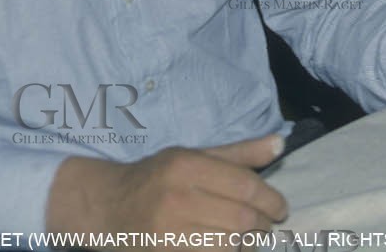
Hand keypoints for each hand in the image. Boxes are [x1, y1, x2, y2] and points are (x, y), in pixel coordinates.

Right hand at [45, 134, 287, 235]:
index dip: (272, 201)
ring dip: (247, 245)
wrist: (105, 206)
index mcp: (187, 166)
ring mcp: (167, 232)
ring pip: (229, 245)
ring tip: (248, 239)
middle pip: (242, 219)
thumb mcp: (193, 156)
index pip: (247, 187)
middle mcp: (177, 197)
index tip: (280, 209)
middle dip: (263, 226)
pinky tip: (228, 249)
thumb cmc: (156, 177)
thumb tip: (280, 144)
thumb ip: (239, 153)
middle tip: (265, 226)